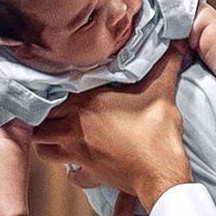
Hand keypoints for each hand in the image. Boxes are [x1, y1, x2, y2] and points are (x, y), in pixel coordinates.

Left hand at [51, 49, 191, 210]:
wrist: (160, 170)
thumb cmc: (157, 130)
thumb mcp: (161, 90)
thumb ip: (165, 63)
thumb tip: (176, 41)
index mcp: (83, 103)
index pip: (47, 97)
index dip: (47, 94)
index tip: (55, 92)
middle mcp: (73, 127)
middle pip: (39, 125)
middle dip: (44, 121)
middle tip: (55, 115)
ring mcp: (78, 153)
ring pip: (45, 151)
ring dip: (50, 144)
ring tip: (61, 137)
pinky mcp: (89, 174)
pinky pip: (71, 175)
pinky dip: (73, 171)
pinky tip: (82, 165)